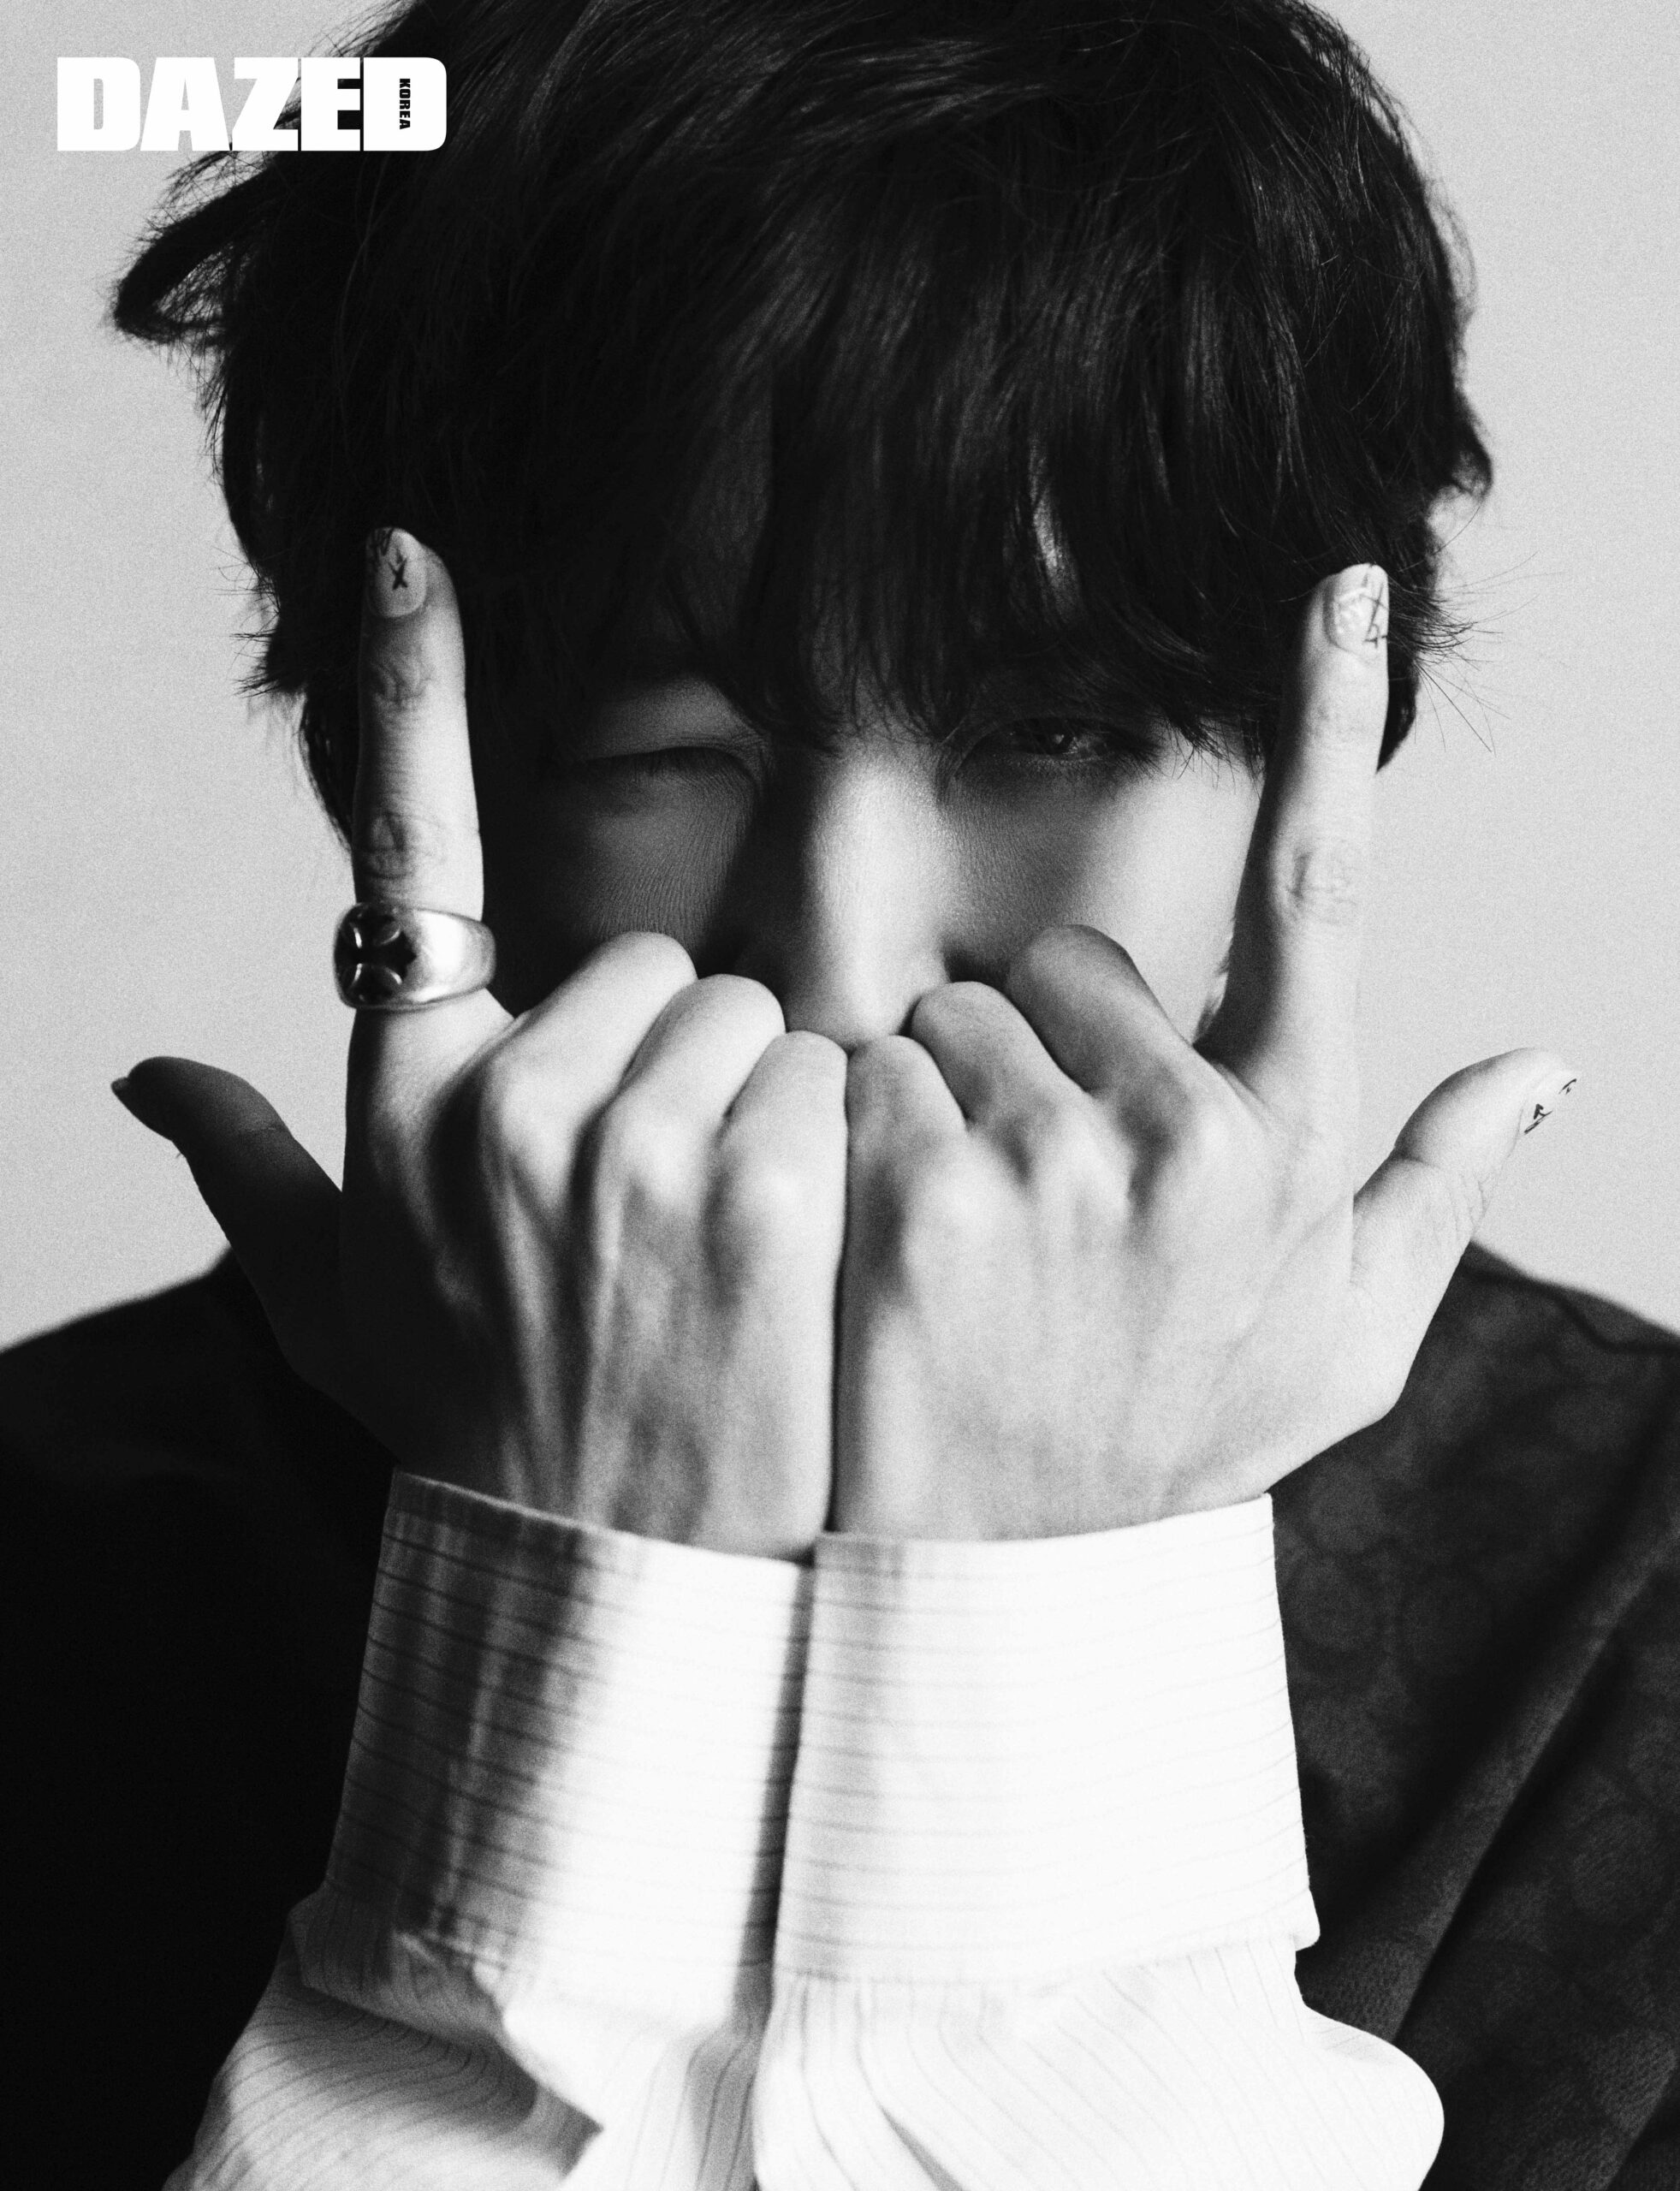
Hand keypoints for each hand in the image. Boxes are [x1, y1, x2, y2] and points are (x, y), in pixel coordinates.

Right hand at [115, 531, 846, 1557]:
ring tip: (730, 1253)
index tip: (406, 552)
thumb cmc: (484, 1430)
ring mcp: (625, 1146)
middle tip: (663, 1212)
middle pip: (653, 966)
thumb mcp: (339, 1317)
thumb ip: (249, 1184)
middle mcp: (494, 1104)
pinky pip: (832, 1081)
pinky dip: (835, 1153)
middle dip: (679, 1067)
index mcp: (400, 1106)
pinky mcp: (757, 1193)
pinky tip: (798, 1267)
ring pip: (754, 1017)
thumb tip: (144, 1077)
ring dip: (761, 1114)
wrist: (620, 1587)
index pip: (399, 869)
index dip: (408, 697)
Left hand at [834, 566, 1574, 1538]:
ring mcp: (1050, 1164)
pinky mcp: (917, 1194)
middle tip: (1042, 1205)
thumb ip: (1435, 1189)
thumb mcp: (1340, 1343)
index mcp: (1287, 1143)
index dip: (1328, 726)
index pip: (1317, 893)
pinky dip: (858, 1138)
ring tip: (968, 1244)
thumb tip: (1544, 1061)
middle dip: (1044, 1057)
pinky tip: (885, 1253)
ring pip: (953, 1018)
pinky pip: (859, 1075)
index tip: (1332, 583)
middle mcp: (1187, 1136)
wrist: (1012, 1584)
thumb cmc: (1178, 1443)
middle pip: (1070, 968)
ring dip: (948, 1104)